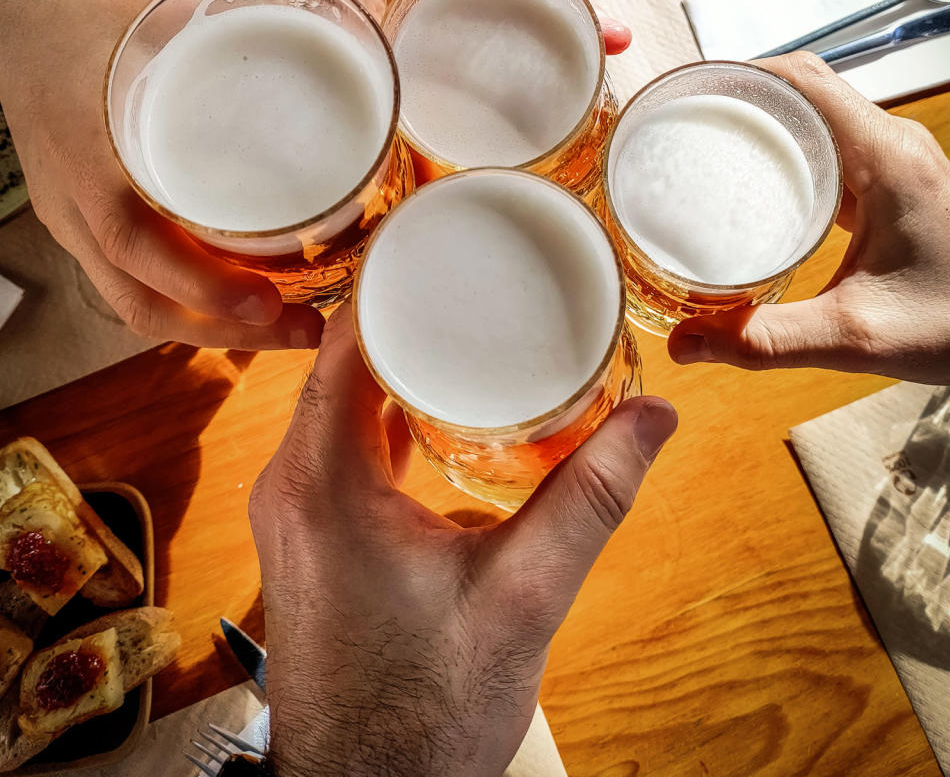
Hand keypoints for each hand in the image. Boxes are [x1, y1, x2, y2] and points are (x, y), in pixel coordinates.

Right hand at [0, 0, 323, 348]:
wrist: (16, 37)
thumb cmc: (88, 28)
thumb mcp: (151, 15)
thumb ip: (225, 22)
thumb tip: (316, 12)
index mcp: (92, 161)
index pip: (137, 244)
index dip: (202, 284)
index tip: (268, 300)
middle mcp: (79, 209)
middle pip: (145, 300)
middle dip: (229, 330)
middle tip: (306, 330)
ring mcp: (75, 226)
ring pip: (137, 303)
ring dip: (212, 329)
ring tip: (287, 325)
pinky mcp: (82, 230)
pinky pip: (130, 286)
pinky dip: (186, 305)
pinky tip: (238, 305)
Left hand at [251, 306, 676, 776]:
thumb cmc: (426, 712)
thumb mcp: (522, 597)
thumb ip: (589, 500)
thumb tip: (656, 418)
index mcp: (323, 480)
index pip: (348, 340)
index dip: (391, 281)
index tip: (443, 237)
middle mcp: (292, 483)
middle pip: (346, 362)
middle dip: (410, 316)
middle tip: (476, 270)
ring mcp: (296, 511)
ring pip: (345, 403)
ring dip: (401, 366)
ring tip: (470, 321)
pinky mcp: (312, 536)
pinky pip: (345, 444)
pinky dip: (391, 414)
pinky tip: (445, 405)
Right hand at [669, 53, 949, 383]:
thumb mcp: (855, 336)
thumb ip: (765, 340)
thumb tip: (684, 344)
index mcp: (885, 157)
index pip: (802, 79)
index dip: (739, 75)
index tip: (687, 93)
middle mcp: (892, 144)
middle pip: (803, 88)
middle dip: (739, 98)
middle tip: (679, 124)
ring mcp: (896, 161)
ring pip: (818, 115)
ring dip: (765, 122)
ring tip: (703, 146)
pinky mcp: (896, 184)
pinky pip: (833, 147)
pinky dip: (790, 153)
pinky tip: (756, 186)